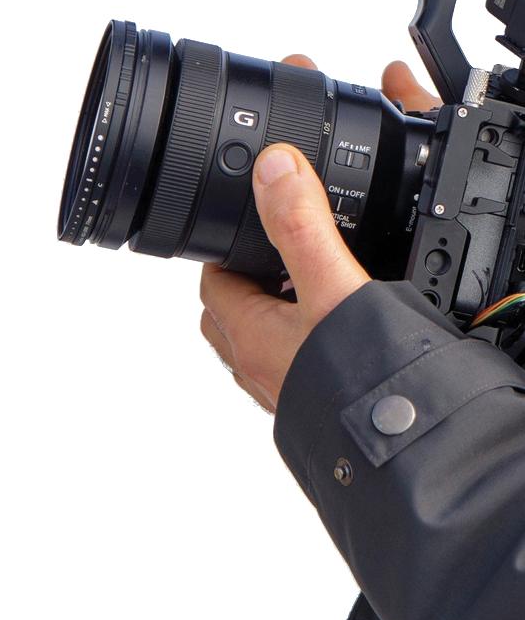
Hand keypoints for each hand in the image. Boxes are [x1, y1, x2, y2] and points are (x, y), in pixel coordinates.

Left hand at [200, 57, 438, 412]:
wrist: (403, 452)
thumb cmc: (359, 385)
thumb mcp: (331, 285)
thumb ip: (302, 224)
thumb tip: (275, 167)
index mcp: (250, 336)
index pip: (214, 279)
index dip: (227, 247)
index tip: (250, 221)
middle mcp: (261, 369)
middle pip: (233, 312)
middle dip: (251, 279)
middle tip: (283, 250)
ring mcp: (288, 393)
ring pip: (266, 342)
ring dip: (281, 313)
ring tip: (319, 284)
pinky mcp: (317, 409)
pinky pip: (299, 365)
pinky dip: (311, 342)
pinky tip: (347, 332)